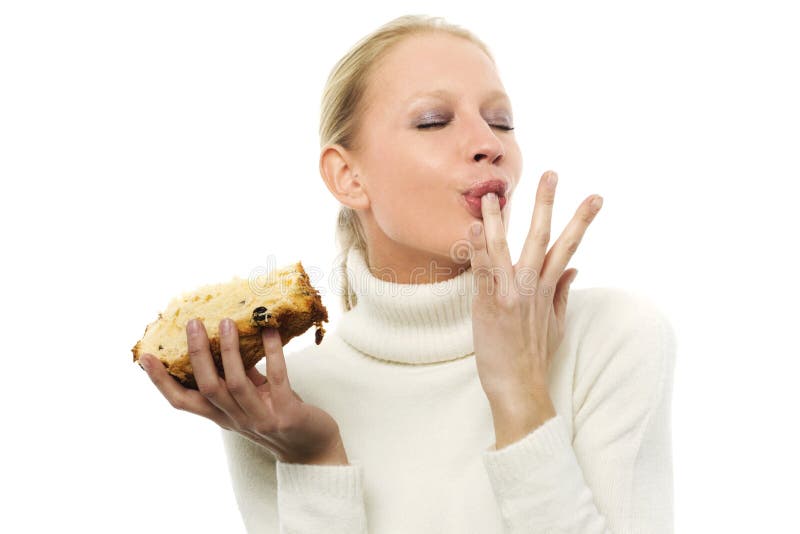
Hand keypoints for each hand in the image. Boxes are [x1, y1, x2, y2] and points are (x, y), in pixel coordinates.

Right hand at [139, 318, 347, 464]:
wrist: (313, 450)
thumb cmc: (280, 416)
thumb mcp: (253, 399)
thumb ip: (238, 376)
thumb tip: (226, 339)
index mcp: (221, 416)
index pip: (182, 402)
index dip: (162, 381)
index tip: (146, 357)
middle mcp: (236, 420)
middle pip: (207, 388)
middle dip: (198, 355)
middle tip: (193, 324)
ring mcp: (260, 418)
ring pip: (236, 384)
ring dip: (231, 351)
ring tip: (227, 322)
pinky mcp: (286, 414)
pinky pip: (277, 377)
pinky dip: (273, 352)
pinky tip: (271, 330)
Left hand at [466, 170, 601, 410]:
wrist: (520, 388)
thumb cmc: (535, 357)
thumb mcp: (556, 323)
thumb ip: (563, 292)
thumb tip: (574, 267)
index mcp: (549, 289)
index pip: (569, 247)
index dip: (582, 220)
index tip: (595, 196)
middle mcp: (533, 287)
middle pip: (543, 237)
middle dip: (547, 204)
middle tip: (551, 174)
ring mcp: (512, 294)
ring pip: (507, 248)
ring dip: (499, 218)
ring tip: (492, 194)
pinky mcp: (491, 304)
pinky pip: (483, 270)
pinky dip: (478, 248)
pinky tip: (473, 227)